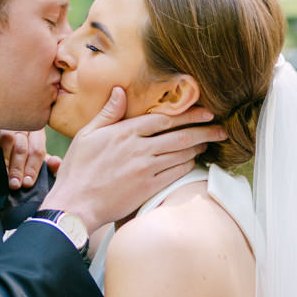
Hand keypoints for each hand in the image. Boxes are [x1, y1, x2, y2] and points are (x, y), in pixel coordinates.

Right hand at [0, 129, 62, 189]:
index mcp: (37, 133)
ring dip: (5, 160)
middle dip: (17, 169)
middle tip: (14, 184)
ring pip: (7, 140)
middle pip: (21, 148)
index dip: (32, 168)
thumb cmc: (23, 145)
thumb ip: (47, 163)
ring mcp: (7, 123)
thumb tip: (57, 164)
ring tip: (4, 174)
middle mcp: (24, 126)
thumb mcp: (36, 154)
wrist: (4, 128)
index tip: (27, 183)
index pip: (37, 151)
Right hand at [40, 88, 224, 233]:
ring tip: (209, 143)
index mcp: (125, 132)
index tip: (205, 112)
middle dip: (205, 130)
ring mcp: (146, 169)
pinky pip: (176, 173)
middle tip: (221, 128)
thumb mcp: (87, 135)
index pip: (164, 118)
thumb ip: (108, 113)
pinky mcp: (149, 187)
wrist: (76, 204)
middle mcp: (139, 149)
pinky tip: (193, 163)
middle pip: (181, 136)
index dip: (188, 114)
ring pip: (182, 154)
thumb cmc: (78, 170)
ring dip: (199, 148)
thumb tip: (120, 91)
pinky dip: (188, 166)